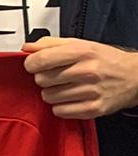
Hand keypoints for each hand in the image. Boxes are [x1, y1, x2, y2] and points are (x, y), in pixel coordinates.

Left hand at [21, 37, 137, 118]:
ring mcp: (90, 92)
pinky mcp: (93, 108)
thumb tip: (27, 48)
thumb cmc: (106, 60)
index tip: (34, 65)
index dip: (31, 64)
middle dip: (44, 78)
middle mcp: (87, 71)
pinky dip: (60, 106)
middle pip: (41, 80)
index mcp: (82, 52)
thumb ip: (50, 44)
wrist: (134, 76)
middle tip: (55, 76)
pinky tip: (70, 99)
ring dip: (52, 93)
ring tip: (65, 87)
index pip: (41, 60)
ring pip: (48, 97)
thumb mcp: (81, 44)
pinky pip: (59, 111)